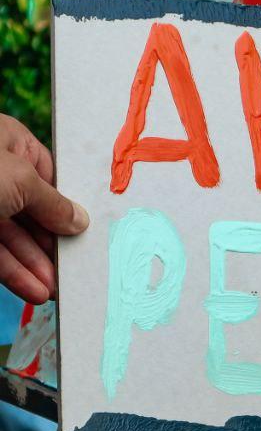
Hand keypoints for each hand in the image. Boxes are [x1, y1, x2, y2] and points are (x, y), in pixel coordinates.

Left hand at [0, 115, 88, 302]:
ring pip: (11, 236)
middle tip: (71, 268)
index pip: (46, 174)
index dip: (64, 204)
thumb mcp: (21, 181)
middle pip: (30, 210)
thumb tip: (78, 219)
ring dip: (33, 265)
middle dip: (50, 243)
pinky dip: (12, 271)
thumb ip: (54, 204)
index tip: (82, 231)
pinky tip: (31, 288)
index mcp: (7, 141)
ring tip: (52, 289)